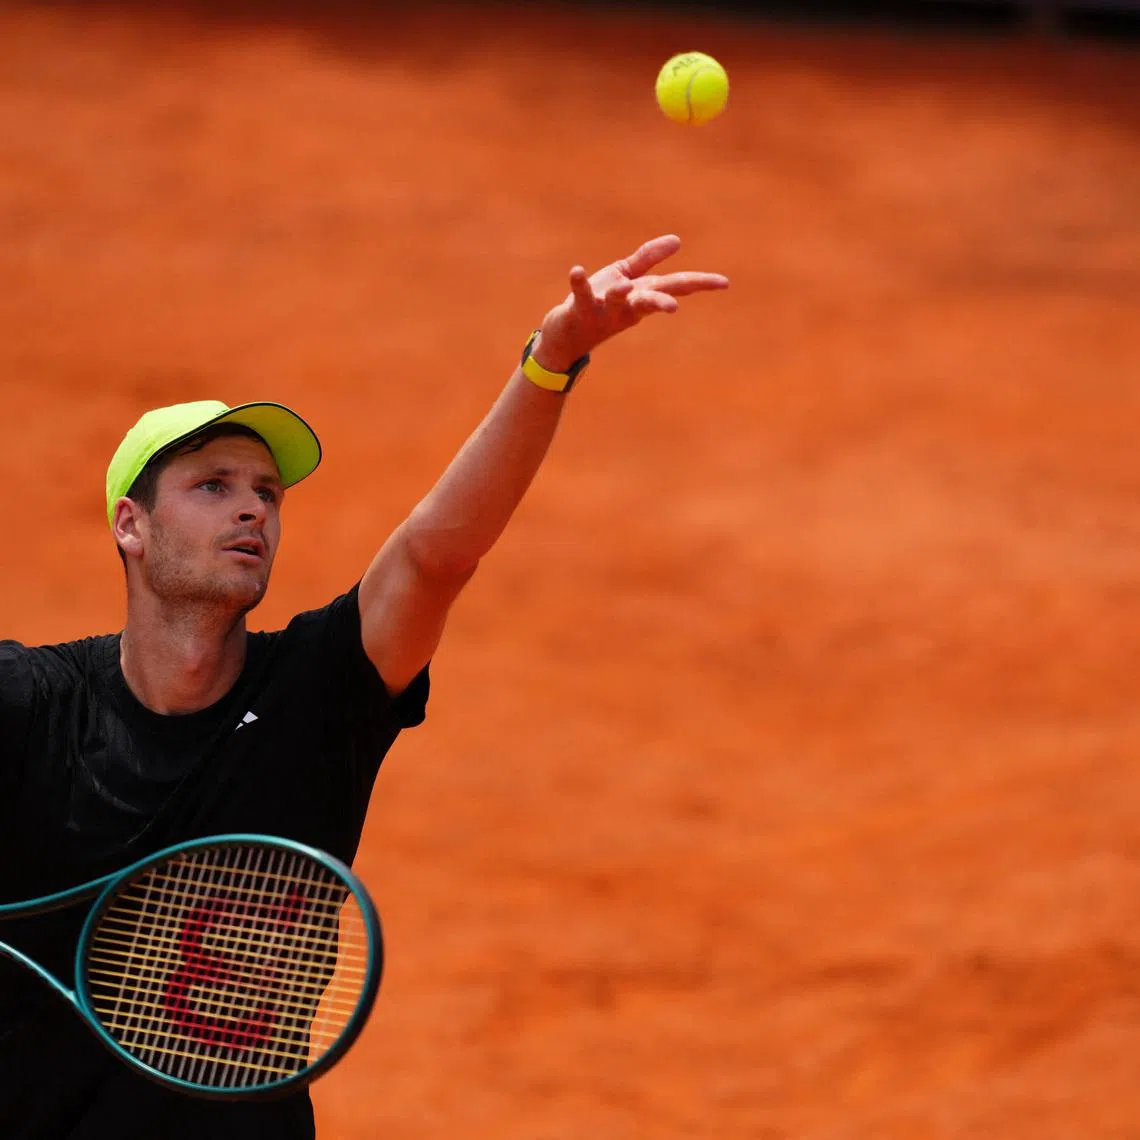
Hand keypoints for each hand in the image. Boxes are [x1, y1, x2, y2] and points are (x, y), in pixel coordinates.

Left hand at [532, 234, 729, 372]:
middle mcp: (627, 305)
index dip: (701, 283)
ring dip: (620, 294)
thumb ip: (649, 258)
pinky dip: (579, 282)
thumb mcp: (627, 276)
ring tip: (624, 286)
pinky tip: (576, 270)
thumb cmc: (602, 303)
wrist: (569, 335)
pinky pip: (580, 293)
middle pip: (649, 300)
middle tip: (673, 308)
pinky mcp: (579, 308)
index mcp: (643, 294)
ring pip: (616, 301)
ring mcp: (604, 309)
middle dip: (661, 302)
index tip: (724, 282)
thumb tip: (677, 240)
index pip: (676, 286)